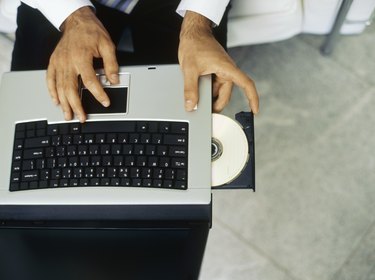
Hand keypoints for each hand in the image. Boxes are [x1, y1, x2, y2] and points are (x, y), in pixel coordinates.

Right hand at [47, 6, 118, 121]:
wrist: (76, 20)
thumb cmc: (91, 32)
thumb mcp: (107, 45)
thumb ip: (111, 64)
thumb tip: (114, 80)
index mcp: (81, 57)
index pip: (90, 81)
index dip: (99, 94)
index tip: (105, 102)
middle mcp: (68, 62)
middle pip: (71, 89)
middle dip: (76, 106)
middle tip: (82, 118)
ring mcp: (59, 62)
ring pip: (59, 87)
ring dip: (64, 103)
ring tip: (68, 115)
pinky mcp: (53, 62)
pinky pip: (50, 79)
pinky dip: (52, 91)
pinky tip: (56, 101)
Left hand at [178, 11, 258, 113]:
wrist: (192, 34)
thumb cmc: (195, 45)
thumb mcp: (190, 69)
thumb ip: (190, 89)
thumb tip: (191, 105)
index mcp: (228, 68)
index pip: (246, 84)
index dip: (253, 98)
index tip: (255, 110)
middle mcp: (227, 71)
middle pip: (226, 95)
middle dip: (217, 105)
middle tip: (205, 113)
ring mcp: (221, 73)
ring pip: (219, 93)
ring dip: (210, 99)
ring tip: (197, 100)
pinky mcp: (215, 73)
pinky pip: (214, 87)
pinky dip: (207, 93)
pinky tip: (197, 94)